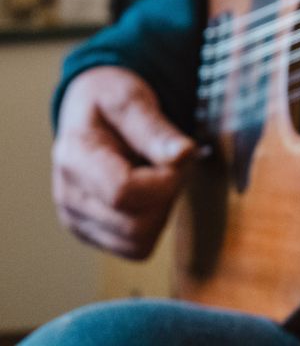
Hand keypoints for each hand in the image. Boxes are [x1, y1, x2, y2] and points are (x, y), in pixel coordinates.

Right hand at [53, 66, 194, 258]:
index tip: (179, 152)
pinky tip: (151, 191)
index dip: (165, 178)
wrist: (90, 108)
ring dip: (162, 210)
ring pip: (138, 242)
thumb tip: (183, 155)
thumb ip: (155, 128)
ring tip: (159, 173)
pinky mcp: (93, 233)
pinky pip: (136, 247)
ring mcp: (78, 220)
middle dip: (168, 193)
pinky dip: (153, 223)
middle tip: (171, 160)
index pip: (122, 192)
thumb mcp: (132, 97)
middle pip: (136, 224)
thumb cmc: (110, 99)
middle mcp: (70, 197)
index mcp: (75, 157)